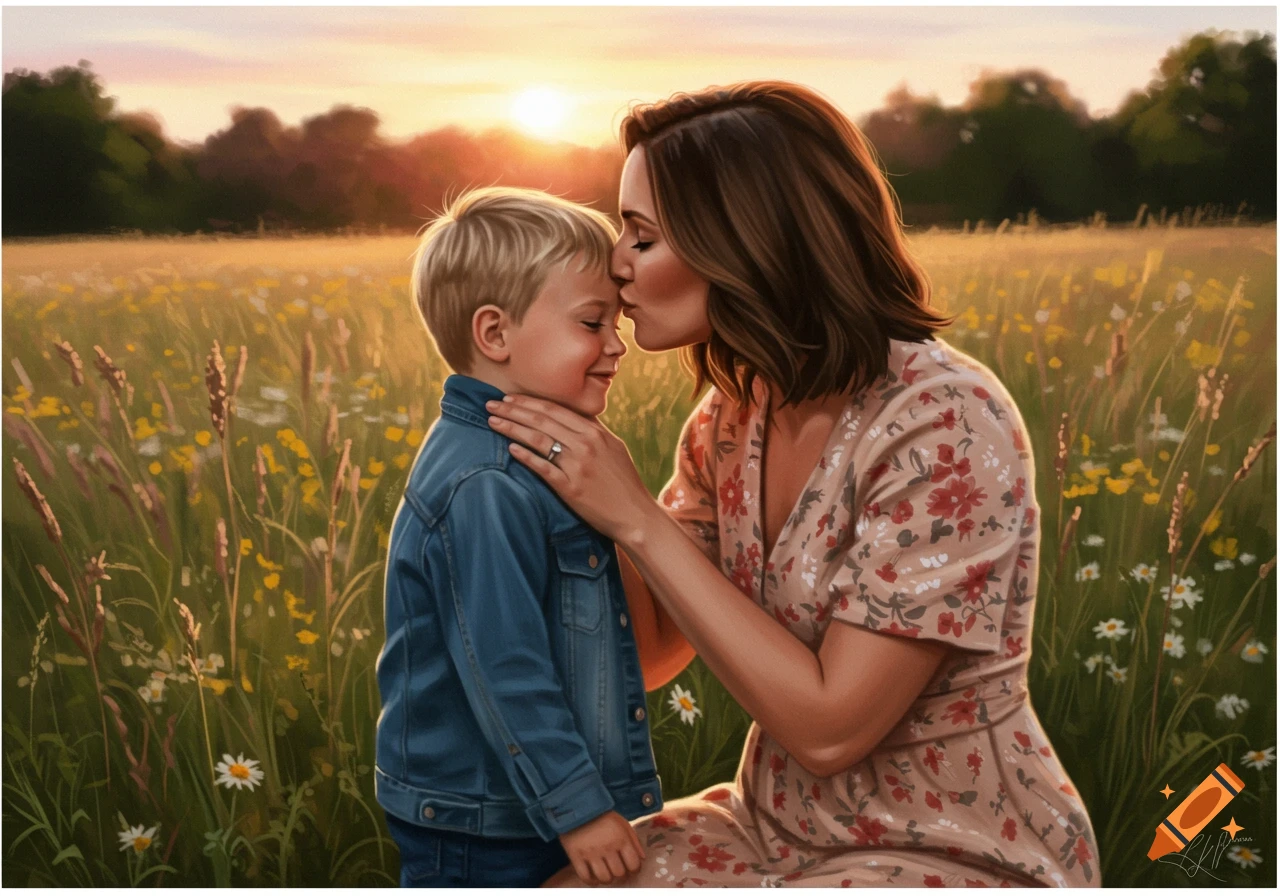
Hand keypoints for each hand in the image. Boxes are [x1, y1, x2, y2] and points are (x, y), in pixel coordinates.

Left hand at [485, 395, 658, 543]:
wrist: (635, 515)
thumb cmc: (624, 482)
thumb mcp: (614, 447)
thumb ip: (593, 430)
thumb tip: (573, 414)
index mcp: (595, 432)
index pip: (555, 409)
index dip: (529, 402)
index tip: (509, 398)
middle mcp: (586, 444)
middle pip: (542, 420)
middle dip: (513, 410)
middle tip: (490, 405)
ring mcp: (578, 465)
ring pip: (539, 439)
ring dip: (512, 428)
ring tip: (493, 422)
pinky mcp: (571, 488)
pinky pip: (543, 468)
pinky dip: (526, 456)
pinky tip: (510, 449)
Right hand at [556, 810, 643, 884]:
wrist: (577, 806)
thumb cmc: (603, 816)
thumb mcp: (623, 823)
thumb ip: (634, 841)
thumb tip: (642, 859)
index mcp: (621, 839)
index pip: (634, 865)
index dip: (634, 870)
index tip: (630, 868)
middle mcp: (607, 847)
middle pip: (619, 873)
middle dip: (621, 875)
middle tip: (617, 870)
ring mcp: (591, 853)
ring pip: (604, 878)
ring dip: (607, 879)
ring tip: (606, 873)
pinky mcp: (576, 856)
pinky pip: (586, 877)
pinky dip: (591, 881)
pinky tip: (594, 877)